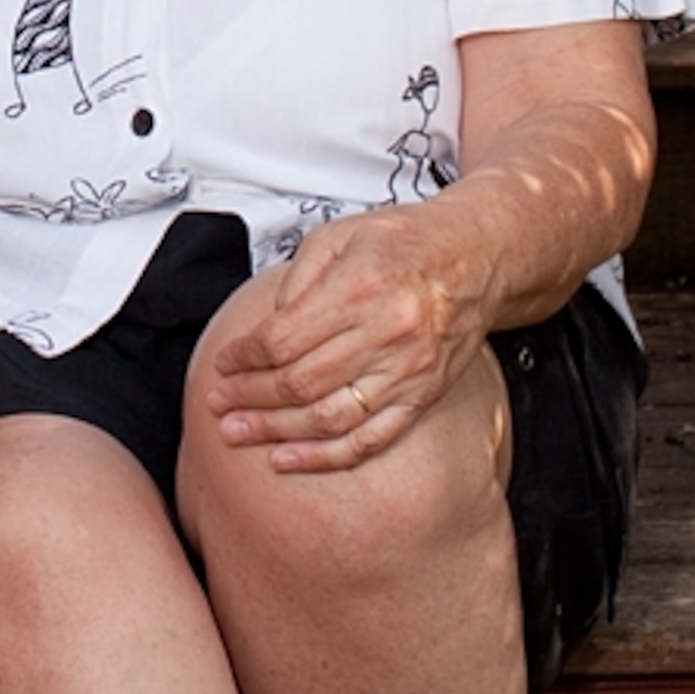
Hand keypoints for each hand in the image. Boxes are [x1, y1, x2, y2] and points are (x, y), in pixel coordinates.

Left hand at [200, 206, 495, 471]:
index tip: (223, 364)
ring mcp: (408, 370)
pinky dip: (326, 456)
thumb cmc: (405, 242)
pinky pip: (371, 438)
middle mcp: (386, 333)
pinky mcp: (423, 395)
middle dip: (250, 397)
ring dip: (277, 432)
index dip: (244, 358)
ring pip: (330, 417)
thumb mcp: (339, 235)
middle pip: (301, 382)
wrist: (476, 255)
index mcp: (359, 288)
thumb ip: (297, 279)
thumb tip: (265, 326)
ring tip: (240, 434)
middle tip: (218, 405)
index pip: (284, 338)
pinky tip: (291, 459)